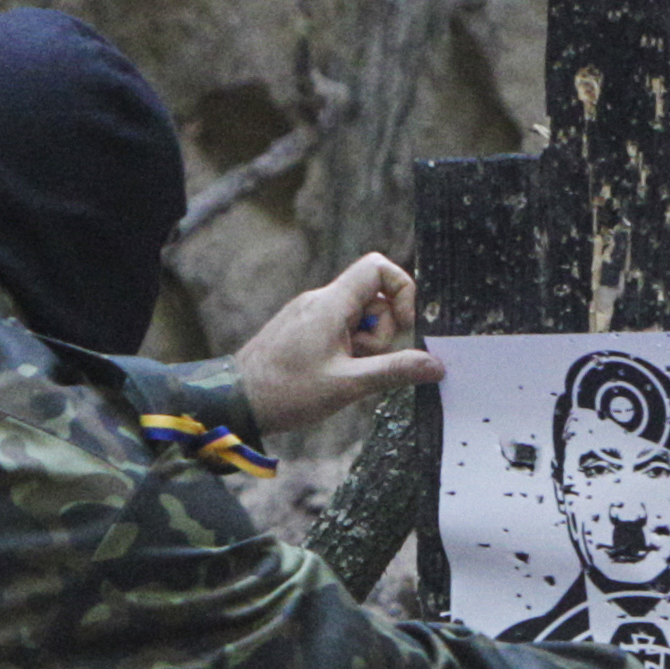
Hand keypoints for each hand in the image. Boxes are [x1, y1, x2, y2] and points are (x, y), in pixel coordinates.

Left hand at [232, 254, 442, 433]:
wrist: (235, 402)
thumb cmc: (285, 392)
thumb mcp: (348, 384)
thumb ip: (394, 371)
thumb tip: (434, 365)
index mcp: (330, 304)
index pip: (378, 267)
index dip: (401, 291)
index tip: (403, 326)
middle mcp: (319, 301)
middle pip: (372, 298)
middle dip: (381, 332)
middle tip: (362, 362)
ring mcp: (309, 314)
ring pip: (357, 317)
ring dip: (363, 345)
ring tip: (343, 372)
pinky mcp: (302, 329)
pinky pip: (338, 329)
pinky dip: (346, 350)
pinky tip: (331, 375)